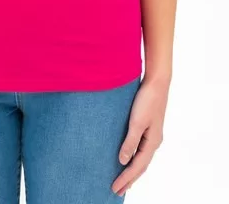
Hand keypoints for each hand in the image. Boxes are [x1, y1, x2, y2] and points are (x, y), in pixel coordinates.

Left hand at [112, 76, 169, 196]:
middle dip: (129, 179)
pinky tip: (127, 157)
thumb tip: (123, 161)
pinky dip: (133, 157)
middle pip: (140, 166)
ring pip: (140, 158)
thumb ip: (130, 142)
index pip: (137, 167)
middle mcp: (153, 141)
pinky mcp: (147, 126)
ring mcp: (151, 134)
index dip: (126, 178)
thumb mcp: (137, 122)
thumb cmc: (147, 100)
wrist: (156, 82)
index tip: (115, 189)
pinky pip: (139, 148)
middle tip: (117, 191)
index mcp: (152, 142)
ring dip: (131, 170)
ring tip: (122, 180)